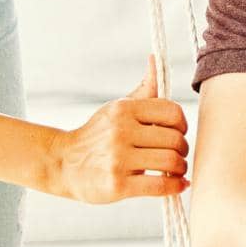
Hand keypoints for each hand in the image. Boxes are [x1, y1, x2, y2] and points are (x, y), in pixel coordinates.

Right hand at [50, 56, 190, 203]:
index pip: (172, 112)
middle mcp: (121, 131)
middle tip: (178, 155)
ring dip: (181, 168)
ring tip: (176, 170)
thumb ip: (144, 89)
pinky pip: (159, 186)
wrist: (62, 163)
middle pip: (175, 139)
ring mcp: (118, 159)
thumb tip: (156, 59)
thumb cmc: (97, 135)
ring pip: (171, 162)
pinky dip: (175, 186)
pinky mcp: (117, 184)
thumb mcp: (117, 108)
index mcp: (124, 110)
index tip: (178, 133)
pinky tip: (178, 185)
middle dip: (182, 149)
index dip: (182, 125)